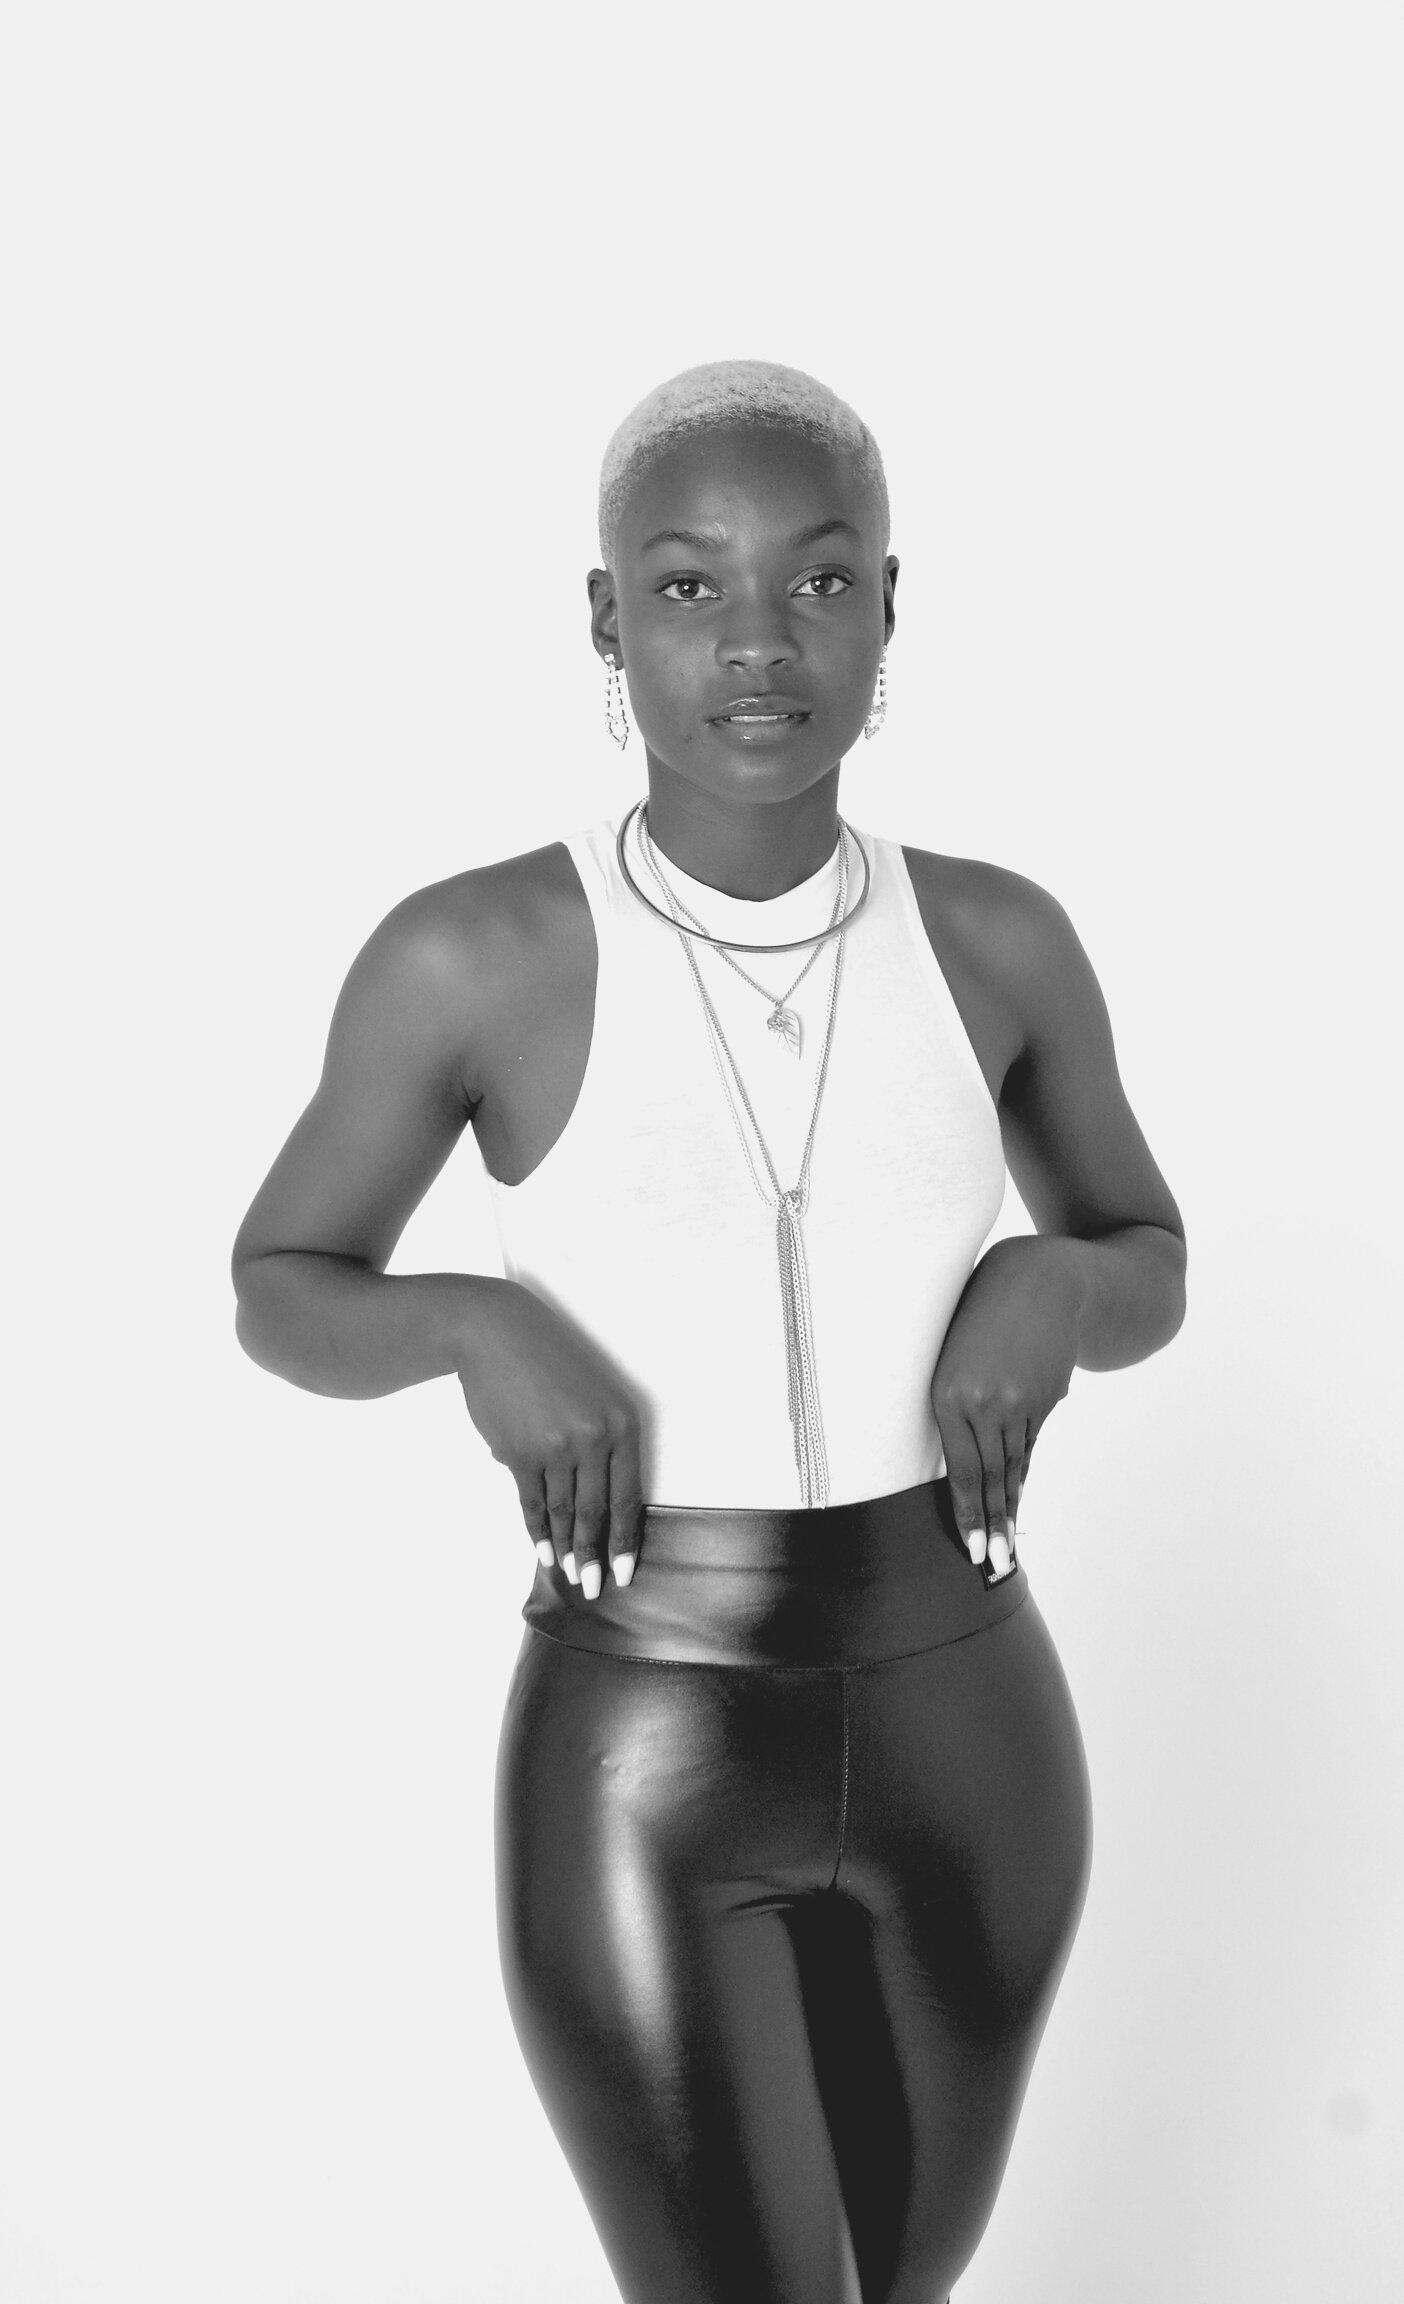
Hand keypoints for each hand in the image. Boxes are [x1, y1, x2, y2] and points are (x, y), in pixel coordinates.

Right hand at [455, 1281, 646, 1600]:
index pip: (626, 1496)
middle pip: (594, 1512)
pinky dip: (536, 1530)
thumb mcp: (589, 1395)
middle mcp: (593, 1438)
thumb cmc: (547, 1361)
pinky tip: (542, 1551)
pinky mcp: (519, 1452)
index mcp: (621, 1423)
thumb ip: (594, 1445)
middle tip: (594, 1589)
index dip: (625, 1540)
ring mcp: (554, 1446)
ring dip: (564, 1548)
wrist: (495, 1332)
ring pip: (562, 1510)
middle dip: (593, 1555)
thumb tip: (583, 1495)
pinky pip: (531, 1501)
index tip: (625, 1572)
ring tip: (568, 1575)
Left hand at [930, 1236, 1083, 1574]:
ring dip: (1009, 1509)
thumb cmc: (980, 1310)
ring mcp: (1018, 1405)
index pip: (962, 1471)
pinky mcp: (1044, 1400)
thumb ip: (953, 1402)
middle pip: (989, 1478)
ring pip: (1011, 1467)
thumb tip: (957, 1451)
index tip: (974, 1550)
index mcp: (947, 1395)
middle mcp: (983, 1405)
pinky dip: (1022, 1475)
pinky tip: (1018, 1500)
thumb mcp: (952, 1352)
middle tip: (993, 1566)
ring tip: (1008, 1549)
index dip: (970, 1514)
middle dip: (992, 1526)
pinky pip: (1028, 1445)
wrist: (1043, 1279)